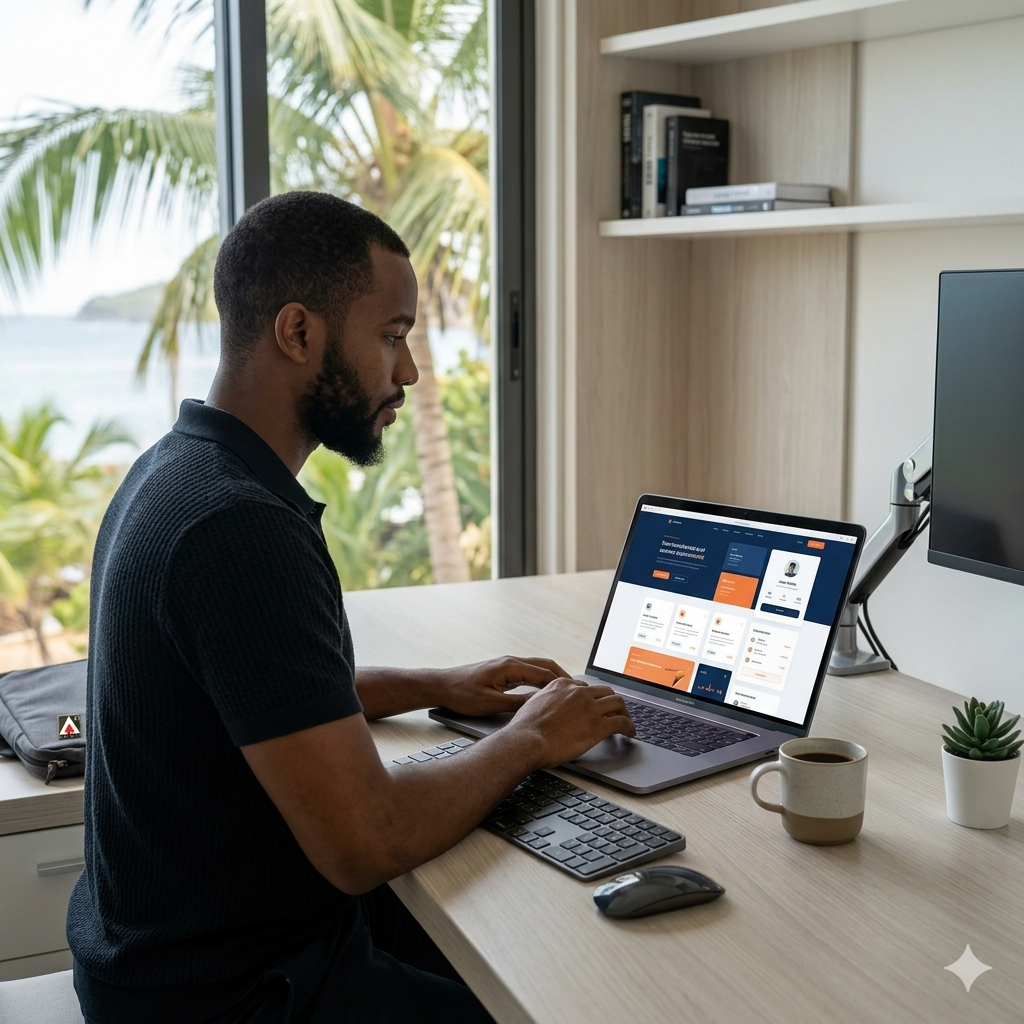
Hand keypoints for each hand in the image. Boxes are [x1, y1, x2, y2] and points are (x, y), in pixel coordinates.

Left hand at [435, 656, 568, 716]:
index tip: (577, 692)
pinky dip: (541, 679)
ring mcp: (507, 665)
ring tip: (568, 691)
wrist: (442, 685)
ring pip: (538, 667)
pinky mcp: (503, 671)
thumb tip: (539, 705)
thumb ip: (516, 703)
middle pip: (545, 665)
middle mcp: (511, 661)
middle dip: (563, 677)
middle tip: (579, 690)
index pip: (544, 673)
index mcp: (510, 667)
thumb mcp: (491, 703)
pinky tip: (546, 690)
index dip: (563, 683)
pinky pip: (528, 672)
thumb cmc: (462, 693)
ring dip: (553, 677)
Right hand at [505, 678, 634, 768]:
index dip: (593, 697)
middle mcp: (578, 692)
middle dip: (611, 701)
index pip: (586, 687)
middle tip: (615, 710)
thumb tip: (547, 708)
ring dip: (624, 712)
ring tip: (626, 721)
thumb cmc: (525, 728)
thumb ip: (545, 701)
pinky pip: (621, 722)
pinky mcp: (598, 726)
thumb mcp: (533, 704)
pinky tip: (630, 732)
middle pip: (605, 691)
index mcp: (562, 685)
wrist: (527, 740)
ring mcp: (590, 708)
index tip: (595, 704)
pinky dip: (629, 726)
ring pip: (617, 703)